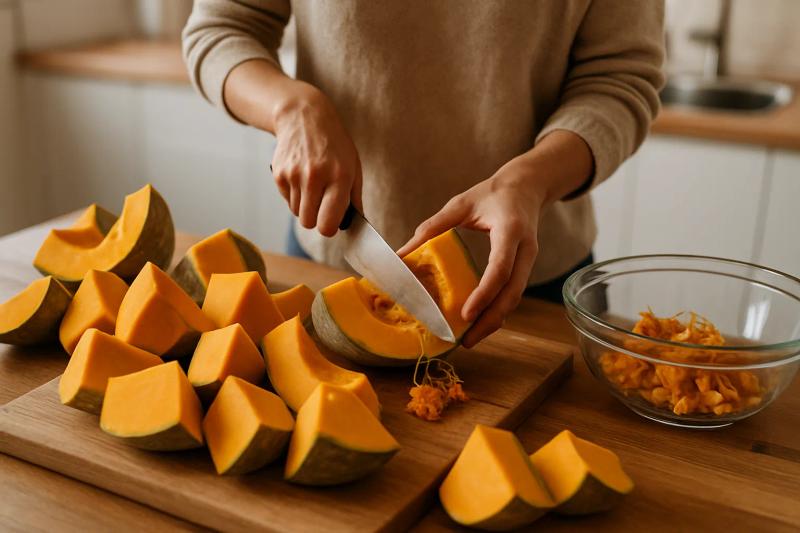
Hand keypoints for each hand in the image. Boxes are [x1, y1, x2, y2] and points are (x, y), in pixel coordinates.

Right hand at [223, 59, 360, 236]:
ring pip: (297, 213)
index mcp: (339, 177)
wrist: (305, 117)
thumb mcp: (353, 166)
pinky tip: (302, 178)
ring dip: (305, 206)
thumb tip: (351, 225)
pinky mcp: (279, 173)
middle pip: (309, 223)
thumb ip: (355, 197)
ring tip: (313, 186)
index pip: (328, 223)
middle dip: (316, 219)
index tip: (332, 222)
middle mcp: (315, 177)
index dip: (329, 228)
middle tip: (322, 206)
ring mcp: (294, 175)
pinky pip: (287, 200)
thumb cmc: (334, 145)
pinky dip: (295, 195)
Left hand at [397, 130, 592, 347]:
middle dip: (491, 319)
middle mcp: (526, 248)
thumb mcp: (461, 204)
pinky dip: (497, 310)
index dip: (484, 293)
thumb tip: (403, 253)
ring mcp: (529, 260)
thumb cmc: (491, 193)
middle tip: (466, 340)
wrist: (527, 186)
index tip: (466, 314)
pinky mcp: (525, 267)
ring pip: (515, 298)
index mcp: (510, 230)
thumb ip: (433, 227)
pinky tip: (479, 323)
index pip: (501, 268)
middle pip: (512, 292)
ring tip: (469, 339)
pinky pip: (512, 294)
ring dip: (494, 320)